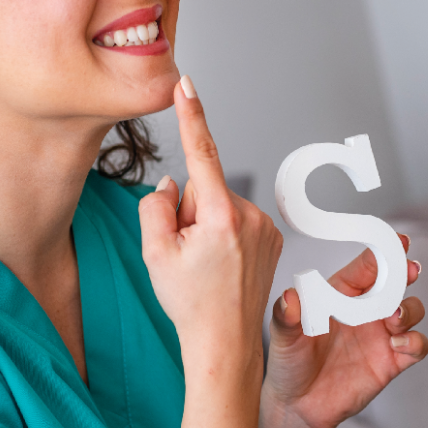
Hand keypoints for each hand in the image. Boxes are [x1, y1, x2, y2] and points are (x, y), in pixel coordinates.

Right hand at [138, 75, 282, 427]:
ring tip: (205, 266)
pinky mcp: (273, 237)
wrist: (224, 344)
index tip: (185, 83)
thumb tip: (175, 182)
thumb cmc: (189, 302)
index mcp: (220, 215)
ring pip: (220, 205)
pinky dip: (223, 234)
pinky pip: (236, 220)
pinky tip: (221, 266)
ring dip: (206, 225)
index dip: (191, 115)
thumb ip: (156, 204)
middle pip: (204, 188)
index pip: (202, 152)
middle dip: (189, 210)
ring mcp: (266, 226)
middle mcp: (249, 215)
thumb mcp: (154, 252)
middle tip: (186, 255)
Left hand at [259, 238, 427, 427]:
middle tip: (409, 270)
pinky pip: (417, 346)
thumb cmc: (290, 362)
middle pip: (396, 282)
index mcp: (342, 292)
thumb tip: (289, 297)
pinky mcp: (391, 361)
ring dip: (410, 309)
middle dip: (406, 272)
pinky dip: (415, 342)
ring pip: (412, 310)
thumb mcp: (283, 337)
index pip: (368, 265)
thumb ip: (286, 316)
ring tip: (394, 317)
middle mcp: (366, 309)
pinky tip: (398, 345)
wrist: (298, 406)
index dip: (384, 250)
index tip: (397, 241)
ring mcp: (381, 334)